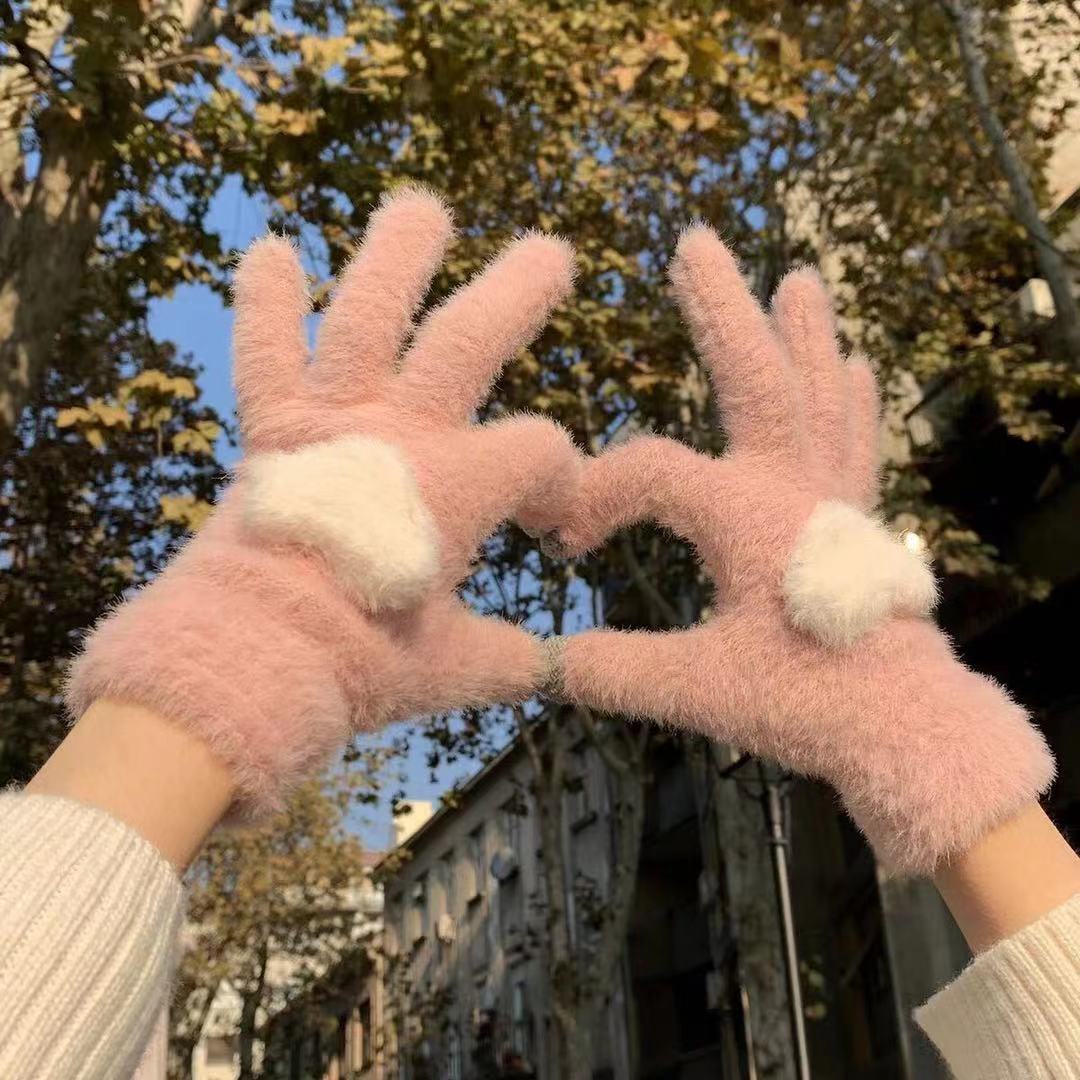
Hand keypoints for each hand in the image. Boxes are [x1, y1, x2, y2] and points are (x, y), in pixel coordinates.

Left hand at [66, 187, 581, 817]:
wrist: (254, 664)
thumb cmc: (364, 663)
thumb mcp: (454, 667)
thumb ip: (512, 660)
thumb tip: (555, 671)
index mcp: (460, 488)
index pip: (538, 451)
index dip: (564, 482)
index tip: (555, 529)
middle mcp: (402, 434)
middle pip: (469, 339)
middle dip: (517, 292)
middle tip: (553, 255)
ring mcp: (335, 421)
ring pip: (368, 315)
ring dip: (394, 254)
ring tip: (422, 207)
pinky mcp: (275, 431)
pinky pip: (266, 356)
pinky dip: (266, 305)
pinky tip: (271, 248)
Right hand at [554, 225, 1052, 873]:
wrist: (906, 727)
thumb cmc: (806, 700)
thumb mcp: (698, 689)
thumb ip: (614, 669)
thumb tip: (540, 665)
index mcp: (744, 516)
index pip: (651, 472)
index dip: (595, 492)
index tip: (563, 541)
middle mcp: (791, 488)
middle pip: (756, 379)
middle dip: (722, 309)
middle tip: (697, 242)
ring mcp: (832, 497)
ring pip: (818, 395)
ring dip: (805, 334)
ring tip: (801, 276)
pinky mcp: (856, 520)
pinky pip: (856, 441)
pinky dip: (854, 399)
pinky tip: (861, 365)